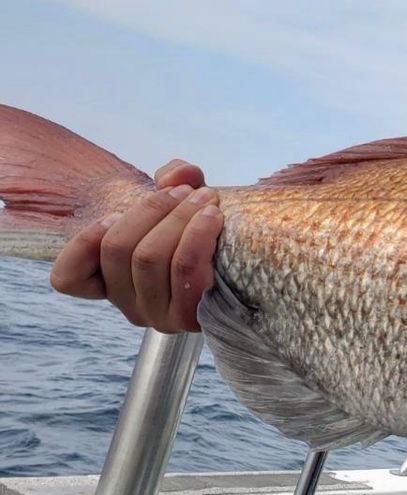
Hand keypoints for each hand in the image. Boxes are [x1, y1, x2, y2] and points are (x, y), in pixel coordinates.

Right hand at [49, 160, 222, 332]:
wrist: (250, 264)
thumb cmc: (204, 231)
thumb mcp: (182, 199)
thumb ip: (174, 177)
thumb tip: (178, 175)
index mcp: (111, 283)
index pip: (68, 279)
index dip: (83, 243)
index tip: (113, 214)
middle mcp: (129, 305)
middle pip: (117, 250)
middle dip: (152, 209)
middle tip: (186, 191)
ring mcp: (157, 317)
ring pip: (150, 258)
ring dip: (180, 218)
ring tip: (207, 199)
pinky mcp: (190, 319)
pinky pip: (185, 272)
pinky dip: (196, 237)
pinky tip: (212, 219)